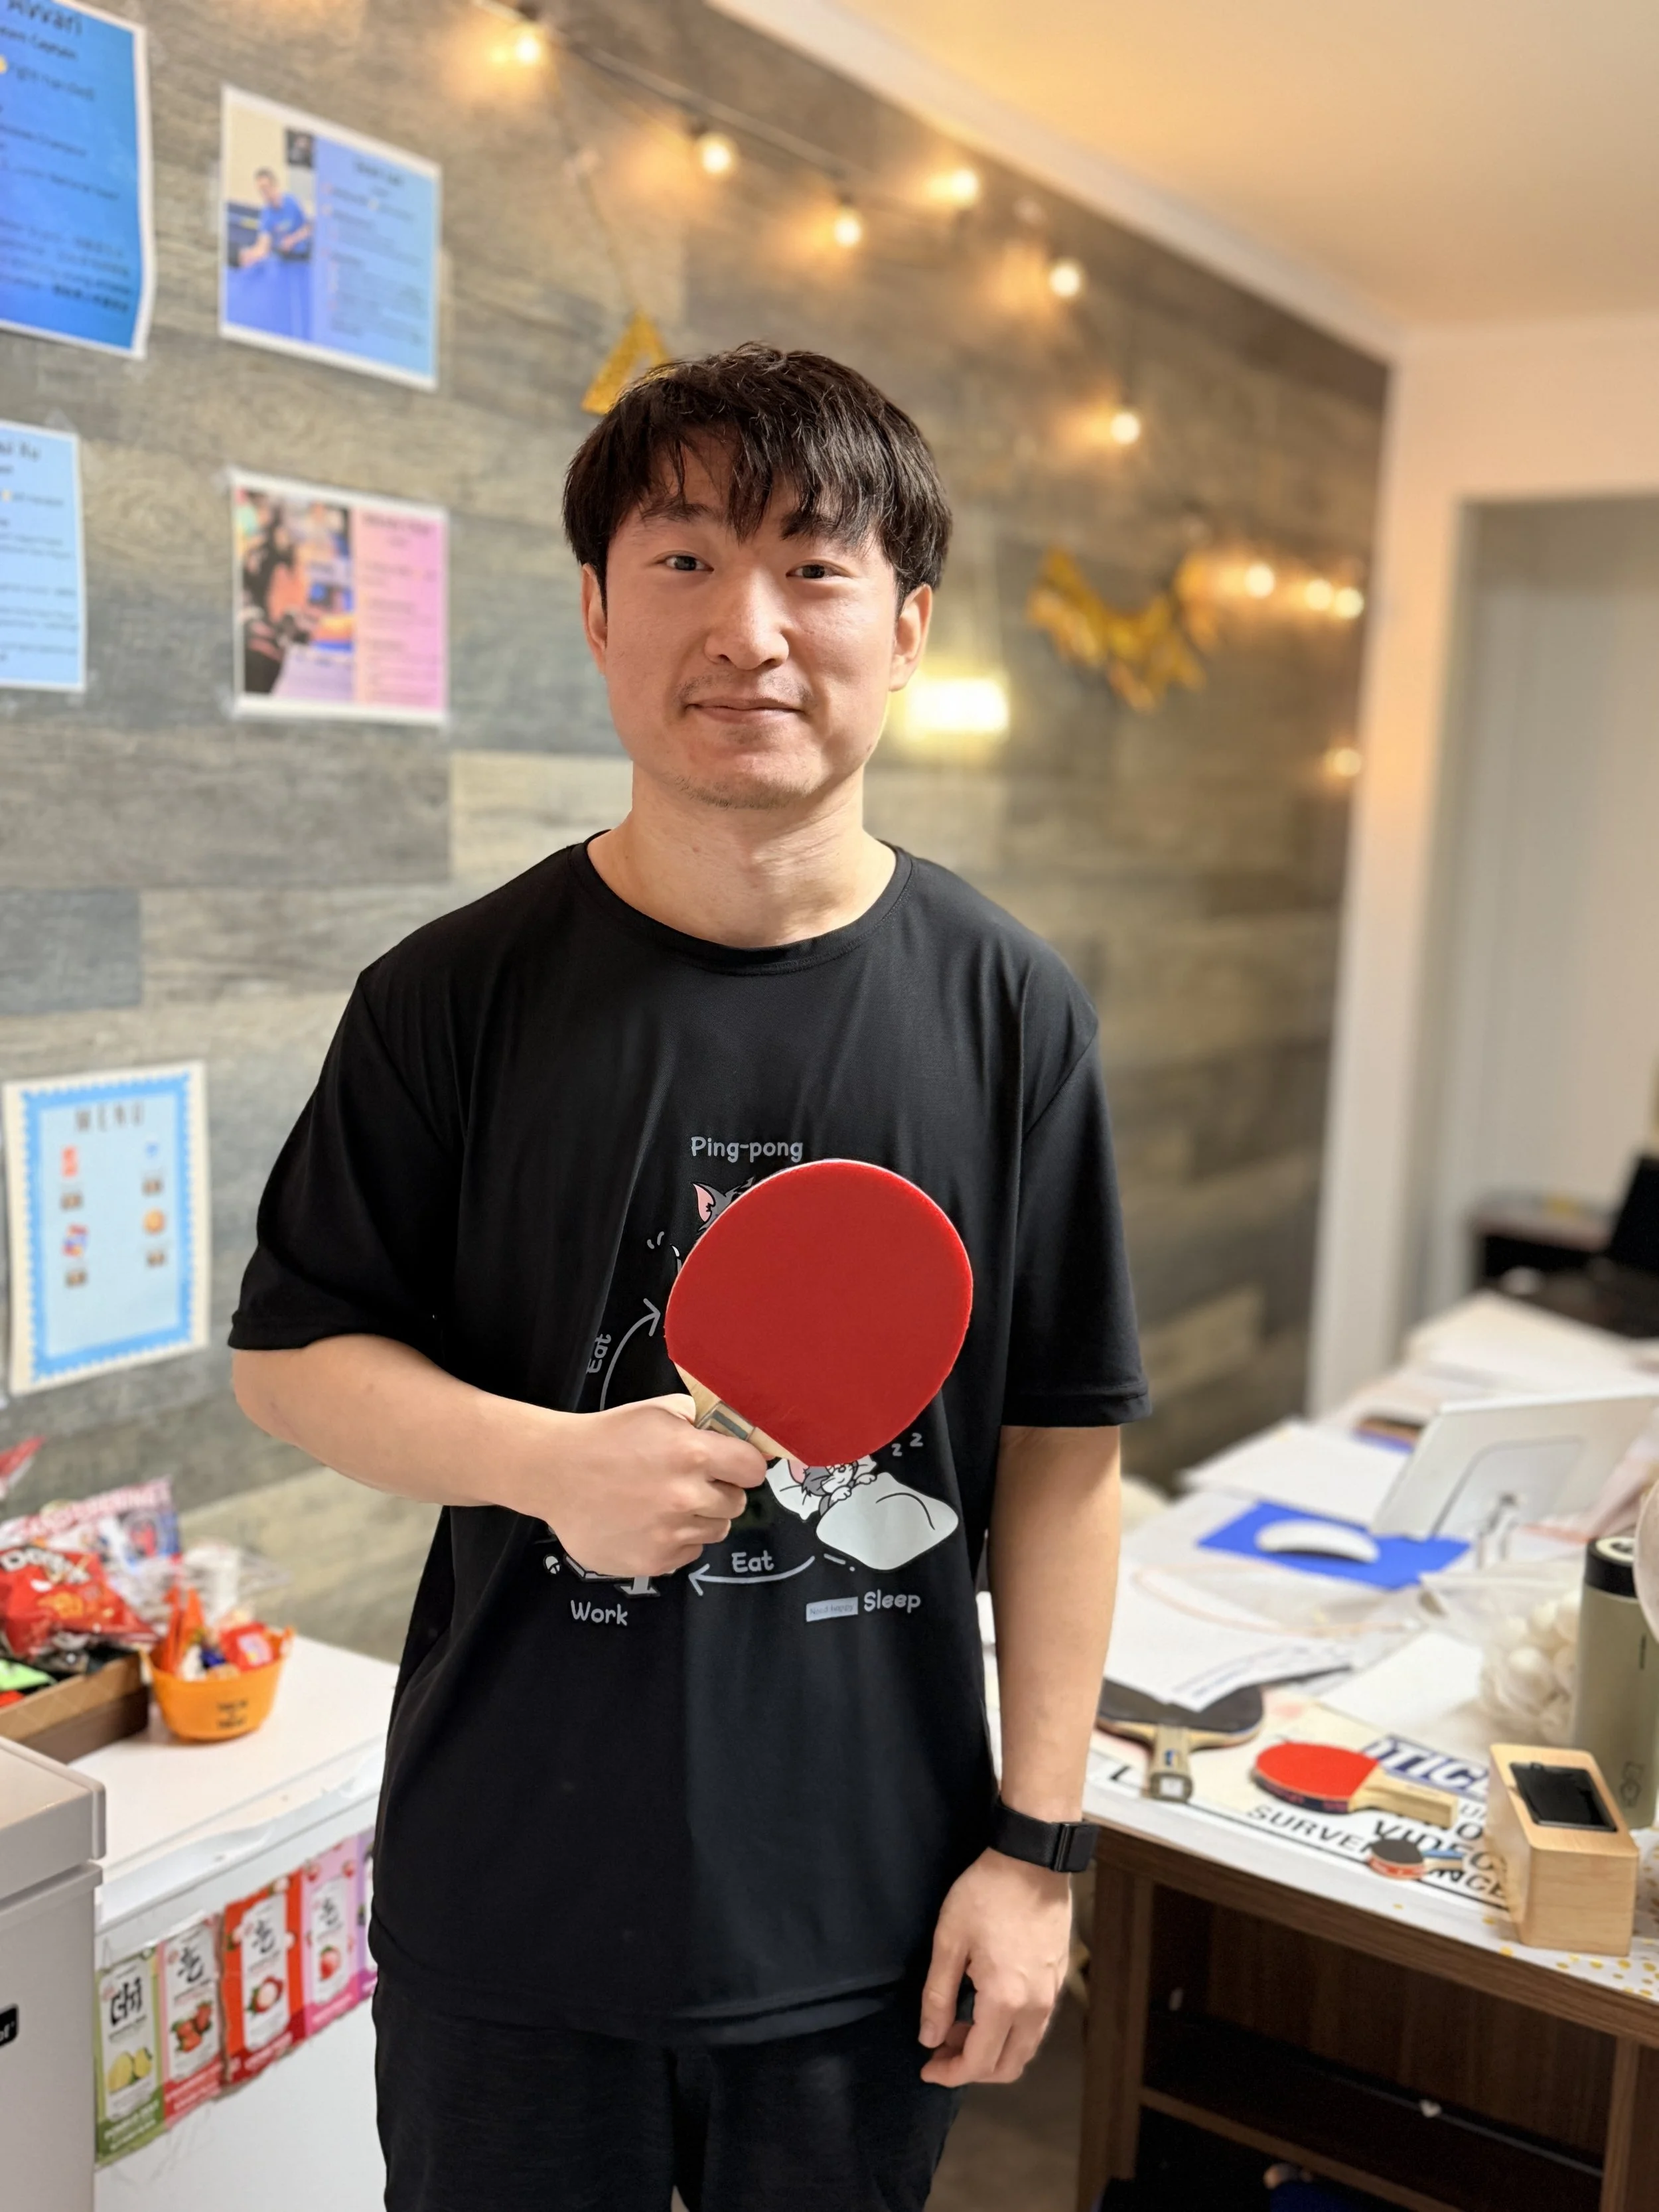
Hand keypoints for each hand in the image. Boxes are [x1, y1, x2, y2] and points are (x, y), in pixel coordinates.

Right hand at [518, 1394, 767, 1577]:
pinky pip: (688, 1553)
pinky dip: (676, 1541)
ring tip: (666, 1503)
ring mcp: (670, 1534)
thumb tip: (733, 1431)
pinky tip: (650, 1522)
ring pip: (715, 1531)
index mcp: (693, 1454)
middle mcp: (686, 1497)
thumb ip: (700, 1420)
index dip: (744, 1467)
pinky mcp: (653, 1560)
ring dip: (699, 1518)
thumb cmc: (606, 1437)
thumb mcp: (658, 1411)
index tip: (733, 1467)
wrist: (556, 1473)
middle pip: (736, 1504)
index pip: (753, 1470)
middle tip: (691, 1483)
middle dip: (719, 1492)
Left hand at [918, 1850, 1071, 2085]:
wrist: (1031, 1862)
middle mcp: (1035, 2007)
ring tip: (959, 2028)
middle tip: (941, 2049)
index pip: (979, 2062)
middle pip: (1007, 2066)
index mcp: (1005, 2000)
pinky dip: (1010, 2034)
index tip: (926, 2068)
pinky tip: (985, 2010)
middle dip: (971, 2069)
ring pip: (1024, 2049)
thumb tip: (930, 2039)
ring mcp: (1051, 1995)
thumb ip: (937, 1995)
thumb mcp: (949, 1940)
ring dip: (992, 2052)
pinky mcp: (1057, 1980)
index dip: (950, 2073)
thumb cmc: (985, 1895)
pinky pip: (1035, 2027)